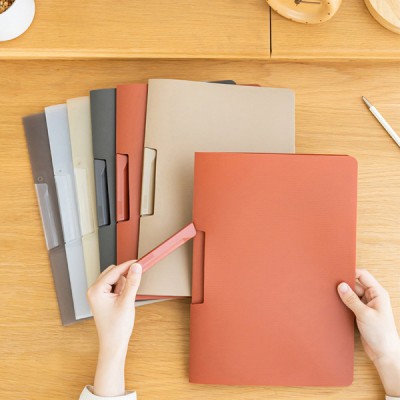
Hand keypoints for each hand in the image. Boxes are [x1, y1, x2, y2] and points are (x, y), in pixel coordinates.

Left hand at [87, 261, 141, 396]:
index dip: (128, 266)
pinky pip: (114, 286)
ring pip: (114, 279)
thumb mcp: (127, 302)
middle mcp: (94, 290)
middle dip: (125, 277)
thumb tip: (136, 267)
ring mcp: (97, 295)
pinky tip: (124, 300)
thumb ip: (132, 282)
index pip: (114, 271)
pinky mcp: (102, 298)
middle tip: (134, 284)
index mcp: (96, 290)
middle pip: (113, 272)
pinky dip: (121, 289)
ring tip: (125, 299)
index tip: (140, 261)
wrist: (113, 345)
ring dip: (123, 284)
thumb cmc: (116, 328)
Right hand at [337, 269, 399, 396]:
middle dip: (345, 283)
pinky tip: (336, 303)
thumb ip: (351, 299)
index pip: (363, 275)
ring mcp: (366, 305)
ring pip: (351, 293)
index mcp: (378, 293)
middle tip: (332, 283)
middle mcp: (372, 297)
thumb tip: (341, 286)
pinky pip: (350, 302)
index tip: (338, 272)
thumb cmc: (381, 334)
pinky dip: (343, 302)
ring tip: (332, 294)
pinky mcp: (361, 312)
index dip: (351, 272)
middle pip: (356, 284)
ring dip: (343, 294)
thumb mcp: (364, 314)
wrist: (383, 353)